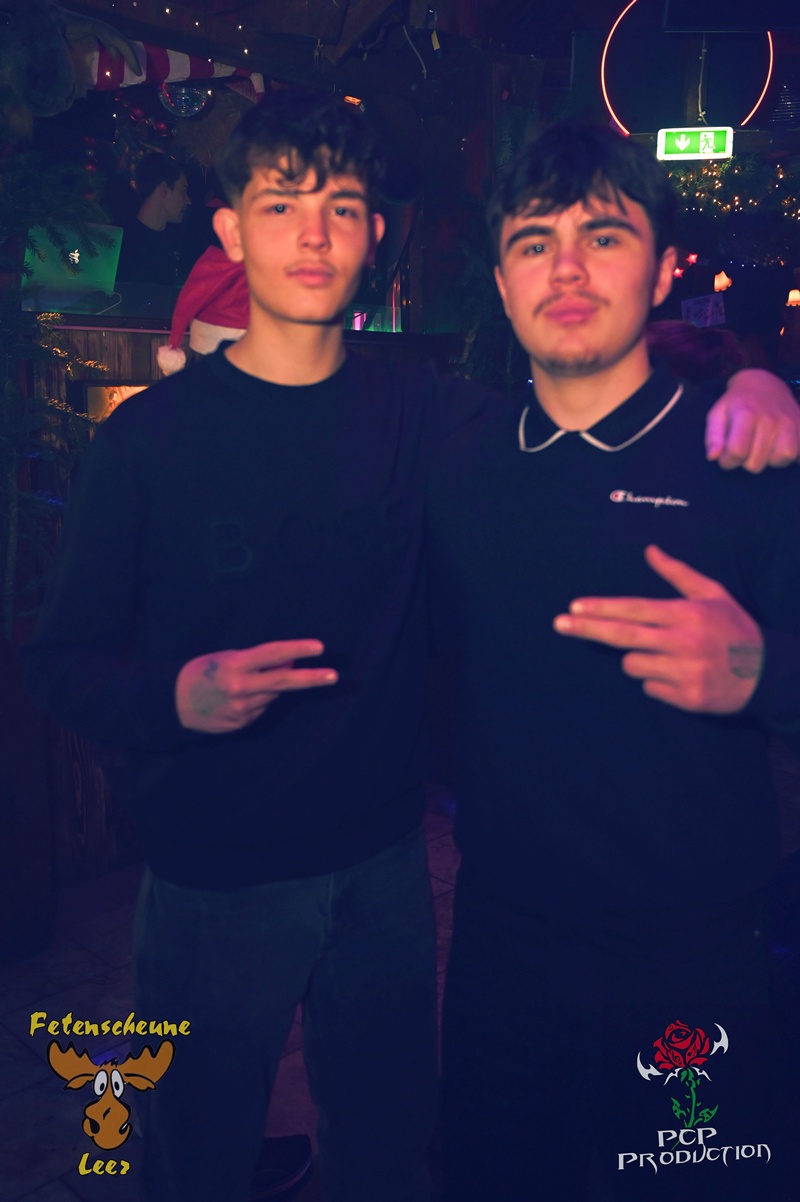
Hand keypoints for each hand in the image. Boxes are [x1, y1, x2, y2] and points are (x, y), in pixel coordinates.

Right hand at [175, 639, 336, 732]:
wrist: (173, 703)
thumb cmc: (203, 673)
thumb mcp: (227, 658)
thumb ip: (258, 661)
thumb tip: (290, 662)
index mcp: (234, 665)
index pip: (272, 654)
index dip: (297, 649)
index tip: (318, 647)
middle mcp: (241, 688)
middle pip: (283, 681)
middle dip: (311, 678)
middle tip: (333, 676)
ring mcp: (242, 708)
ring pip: (273, 695)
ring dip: (273, 687)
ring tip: (250, 682)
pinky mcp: (241, 723)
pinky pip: (261, 708)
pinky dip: (258, 700)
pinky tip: (238, 699)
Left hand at [553, 545, 762, 712]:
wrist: (767, 673)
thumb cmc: (733, 628)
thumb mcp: (712, 594)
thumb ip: (677, 573)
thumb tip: (650, 550)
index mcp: (687, 614)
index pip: (634, 609)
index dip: (602, 609)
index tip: (574, 607)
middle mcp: (683, 642)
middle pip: (623, 636)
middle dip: (587, 629)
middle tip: (558, 624)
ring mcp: (684, 672)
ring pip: (633, 665)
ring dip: (638, 660)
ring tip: (666, 656)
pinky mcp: (687, 698)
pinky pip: (650, 689)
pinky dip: (656, 682)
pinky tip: (679, 676)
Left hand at [706, 369, 799, 471]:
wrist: (765, 384)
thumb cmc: (737, 404)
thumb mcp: (718, 414)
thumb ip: (713, 436)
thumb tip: (712, 457)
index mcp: (746, 413)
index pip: (737, 451)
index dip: (727, 461)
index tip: (726, 456)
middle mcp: (770, 418)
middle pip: (756, 462)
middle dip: (746, 461)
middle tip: (745, 447)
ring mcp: (790, 422)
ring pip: (780, 459)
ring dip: (768, 460)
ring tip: (762, 448)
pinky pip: (797, 454)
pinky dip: (786, 456)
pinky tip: (777, 447)